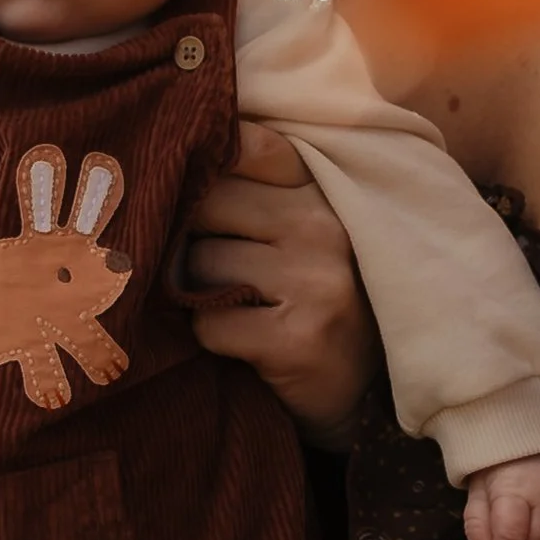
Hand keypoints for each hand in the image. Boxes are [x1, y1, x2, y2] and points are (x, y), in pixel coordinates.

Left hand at [183, 121, 377, 437]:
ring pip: (201, 263)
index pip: (253, 145)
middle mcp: (323, 228)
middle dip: (190, 235)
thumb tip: (173, 162)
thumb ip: (258, 192)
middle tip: (202, 265)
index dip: (207, 160)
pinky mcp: (296, 339)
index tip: (186, 182)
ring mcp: (313, 282)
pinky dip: (209, 336)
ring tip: (227, 306)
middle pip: (209, 203)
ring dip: (195, 290)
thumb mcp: (306, 233)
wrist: (367, 394)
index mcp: (324, 193)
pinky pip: (209, 322)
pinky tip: (239, 343)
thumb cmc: (319, 301)